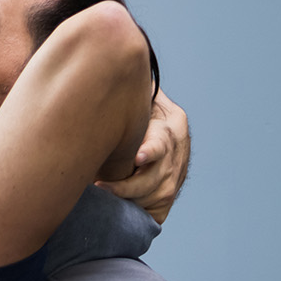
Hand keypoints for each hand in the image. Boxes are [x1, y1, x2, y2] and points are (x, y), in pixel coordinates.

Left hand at [96, 89, 189, 223]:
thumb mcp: (134, 94)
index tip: (138, 157)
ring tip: (102, 193)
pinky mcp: (171, 190)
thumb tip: (101, 68)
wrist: (152, 120)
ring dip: (131, 199)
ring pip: (160, 194)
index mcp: (172, 122)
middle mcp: (179, 149)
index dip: (152, 150)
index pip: (164, 139)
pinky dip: (141, 211)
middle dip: (129, 185)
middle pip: (160, 175)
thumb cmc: (131, 104)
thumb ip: (125, 93)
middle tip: (100, 185)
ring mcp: (178, 171)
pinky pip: (159, 209)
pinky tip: (121, 209)